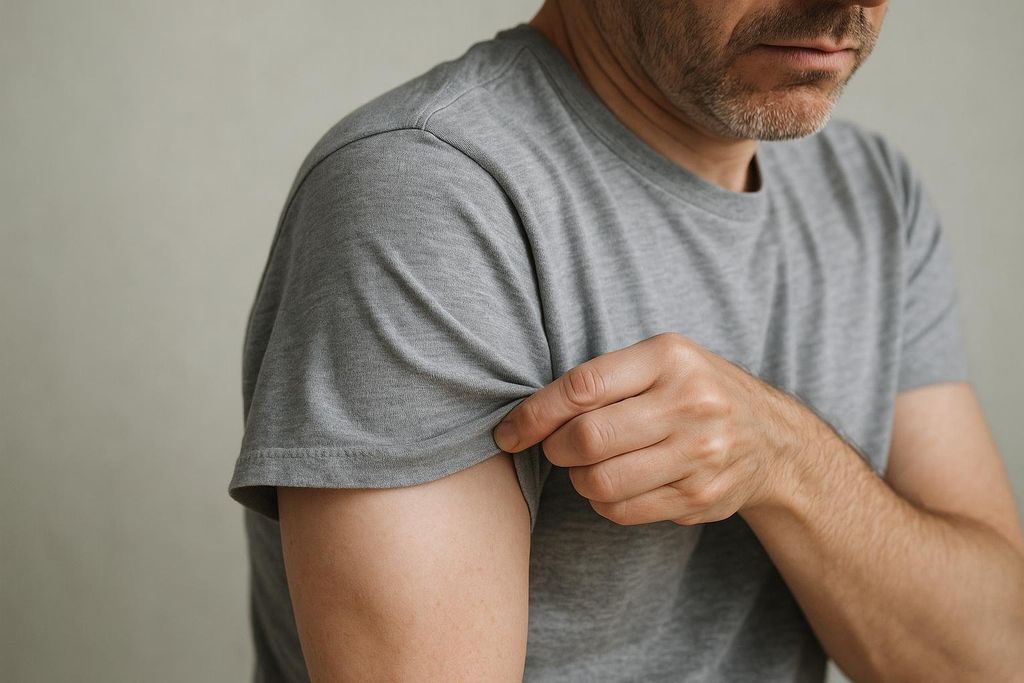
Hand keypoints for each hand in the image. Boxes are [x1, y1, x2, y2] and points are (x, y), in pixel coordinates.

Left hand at [492, 332, 822, 525]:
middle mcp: (690, 403)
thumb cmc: (694, 392)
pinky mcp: (701, 496)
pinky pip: (622, 510)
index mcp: (669, 358)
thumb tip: (525, 418)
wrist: (771, 438)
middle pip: (587, 438)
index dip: (534, 414)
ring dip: (577, 479)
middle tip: (557, 447)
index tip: (507, 432)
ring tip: (588, 465)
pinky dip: (603, 502)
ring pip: (600, 482)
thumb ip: (602, 379)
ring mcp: (700, 453)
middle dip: (555, 449)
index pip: (582, 386)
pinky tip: (615, 485)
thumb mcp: (660, 362)